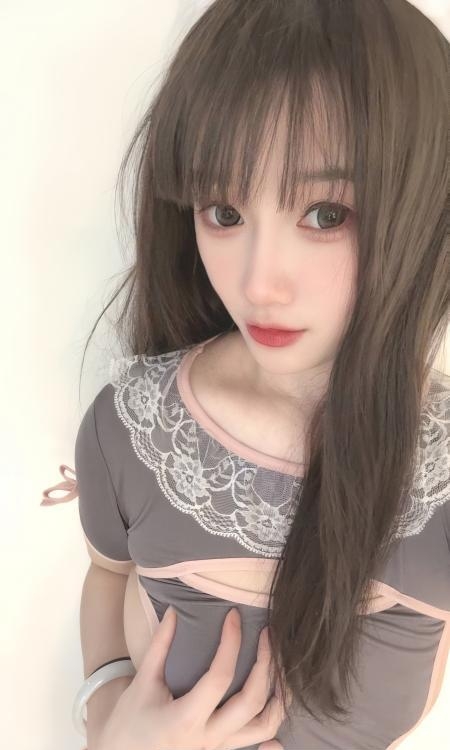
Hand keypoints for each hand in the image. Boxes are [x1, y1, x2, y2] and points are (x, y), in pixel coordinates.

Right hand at [96, 606, 288, 749]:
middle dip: (266, 664)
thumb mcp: (143, 682)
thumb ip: (160, 646)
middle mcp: (207, 737)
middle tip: (267, 635)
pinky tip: (280, 711)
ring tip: (282, 666)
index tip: (234, 616)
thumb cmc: (129, 722)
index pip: (220, 676)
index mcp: (186, 718)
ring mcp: (217, 749)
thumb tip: (174, 611)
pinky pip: (254, 743)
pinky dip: (272, 728)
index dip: (231, 642)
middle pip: (251, 702)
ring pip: (263, 727)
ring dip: (279, 697)